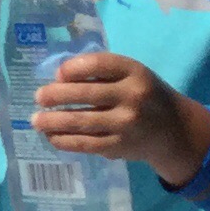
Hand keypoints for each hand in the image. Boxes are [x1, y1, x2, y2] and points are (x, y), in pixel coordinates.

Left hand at [33, 54, 209, 186]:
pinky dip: (65, 141)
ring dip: (53, 121)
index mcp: (135, 71)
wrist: (173, 130)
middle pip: (86, 93)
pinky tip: (51, 137)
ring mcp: (126, 123)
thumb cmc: (144, 95)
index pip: (99, 64)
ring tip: (36, 121)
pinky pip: (86, 144)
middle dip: (56, 95)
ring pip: (82, 122)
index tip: (57, 73)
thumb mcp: (132, 75)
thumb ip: (103, 73)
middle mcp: (133, 96)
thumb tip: (58, 77)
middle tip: (38, 97)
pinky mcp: (120, 146)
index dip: (73, 68)